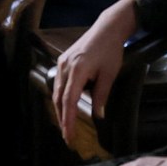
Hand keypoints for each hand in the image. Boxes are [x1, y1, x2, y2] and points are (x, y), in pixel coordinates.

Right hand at [52, 0, 137, 146]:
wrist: (106, 29)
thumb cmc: (110, 50)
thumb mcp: (109, 74)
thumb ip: (101, 95)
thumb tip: (98, 115)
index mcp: (77, 70)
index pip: (69, 101)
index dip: (68, 120)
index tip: (69, 135)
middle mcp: (65, 67)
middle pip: (59, 99)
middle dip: (62, 119)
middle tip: (68, 136)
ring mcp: (62, 64)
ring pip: (57, 92)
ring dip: (60, 110)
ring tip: (67, 125)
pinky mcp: (63, 61)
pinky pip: (59, 83)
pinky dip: (61, 98)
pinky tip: (66, 106)